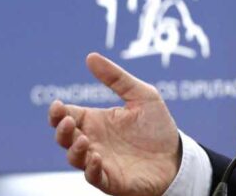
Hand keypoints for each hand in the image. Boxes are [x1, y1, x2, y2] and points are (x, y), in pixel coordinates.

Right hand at [48, 53, 180, 195]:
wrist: (177, 156)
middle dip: (62, 130)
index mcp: (96, 121)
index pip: (68, 115)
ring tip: (84, 139)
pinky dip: (91, 169)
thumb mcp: (142, 95)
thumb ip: (116, 78)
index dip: (58, 112)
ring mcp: (100, 161)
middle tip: (69, 121)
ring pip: (75, 158)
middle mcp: (93, 141)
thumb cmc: (157, 127)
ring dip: (74, 149)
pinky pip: (94, 177)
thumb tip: (90, 56)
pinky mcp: (111, 179)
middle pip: (65, 137)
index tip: (58, 105)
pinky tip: (96, 158)